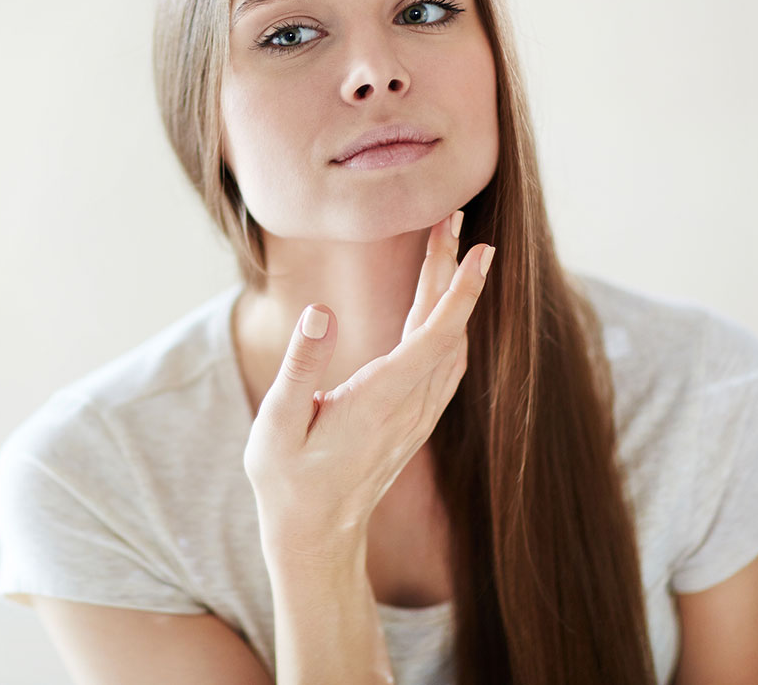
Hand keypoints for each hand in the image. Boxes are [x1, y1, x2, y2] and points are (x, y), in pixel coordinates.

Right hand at [243, 211, 494, 553]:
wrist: (316, 535)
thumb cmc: (287, 480)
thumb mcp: (278, 424)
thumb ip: (299, 366)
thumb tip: (320, 311)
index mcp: (378, 400)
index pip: (431, 337)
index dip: (458, 292)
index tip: (479, 251)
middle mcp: (409, 406)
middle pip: (445, 329)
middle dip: (454, 272)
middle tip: (455, 221)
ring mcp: (417, 415)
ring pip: (449, 345)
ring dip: (453, 295)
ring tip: (448, 250)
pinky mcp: (413, 419)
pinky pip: (444, 364)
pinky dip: (449, 324)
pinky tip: (442, 308)